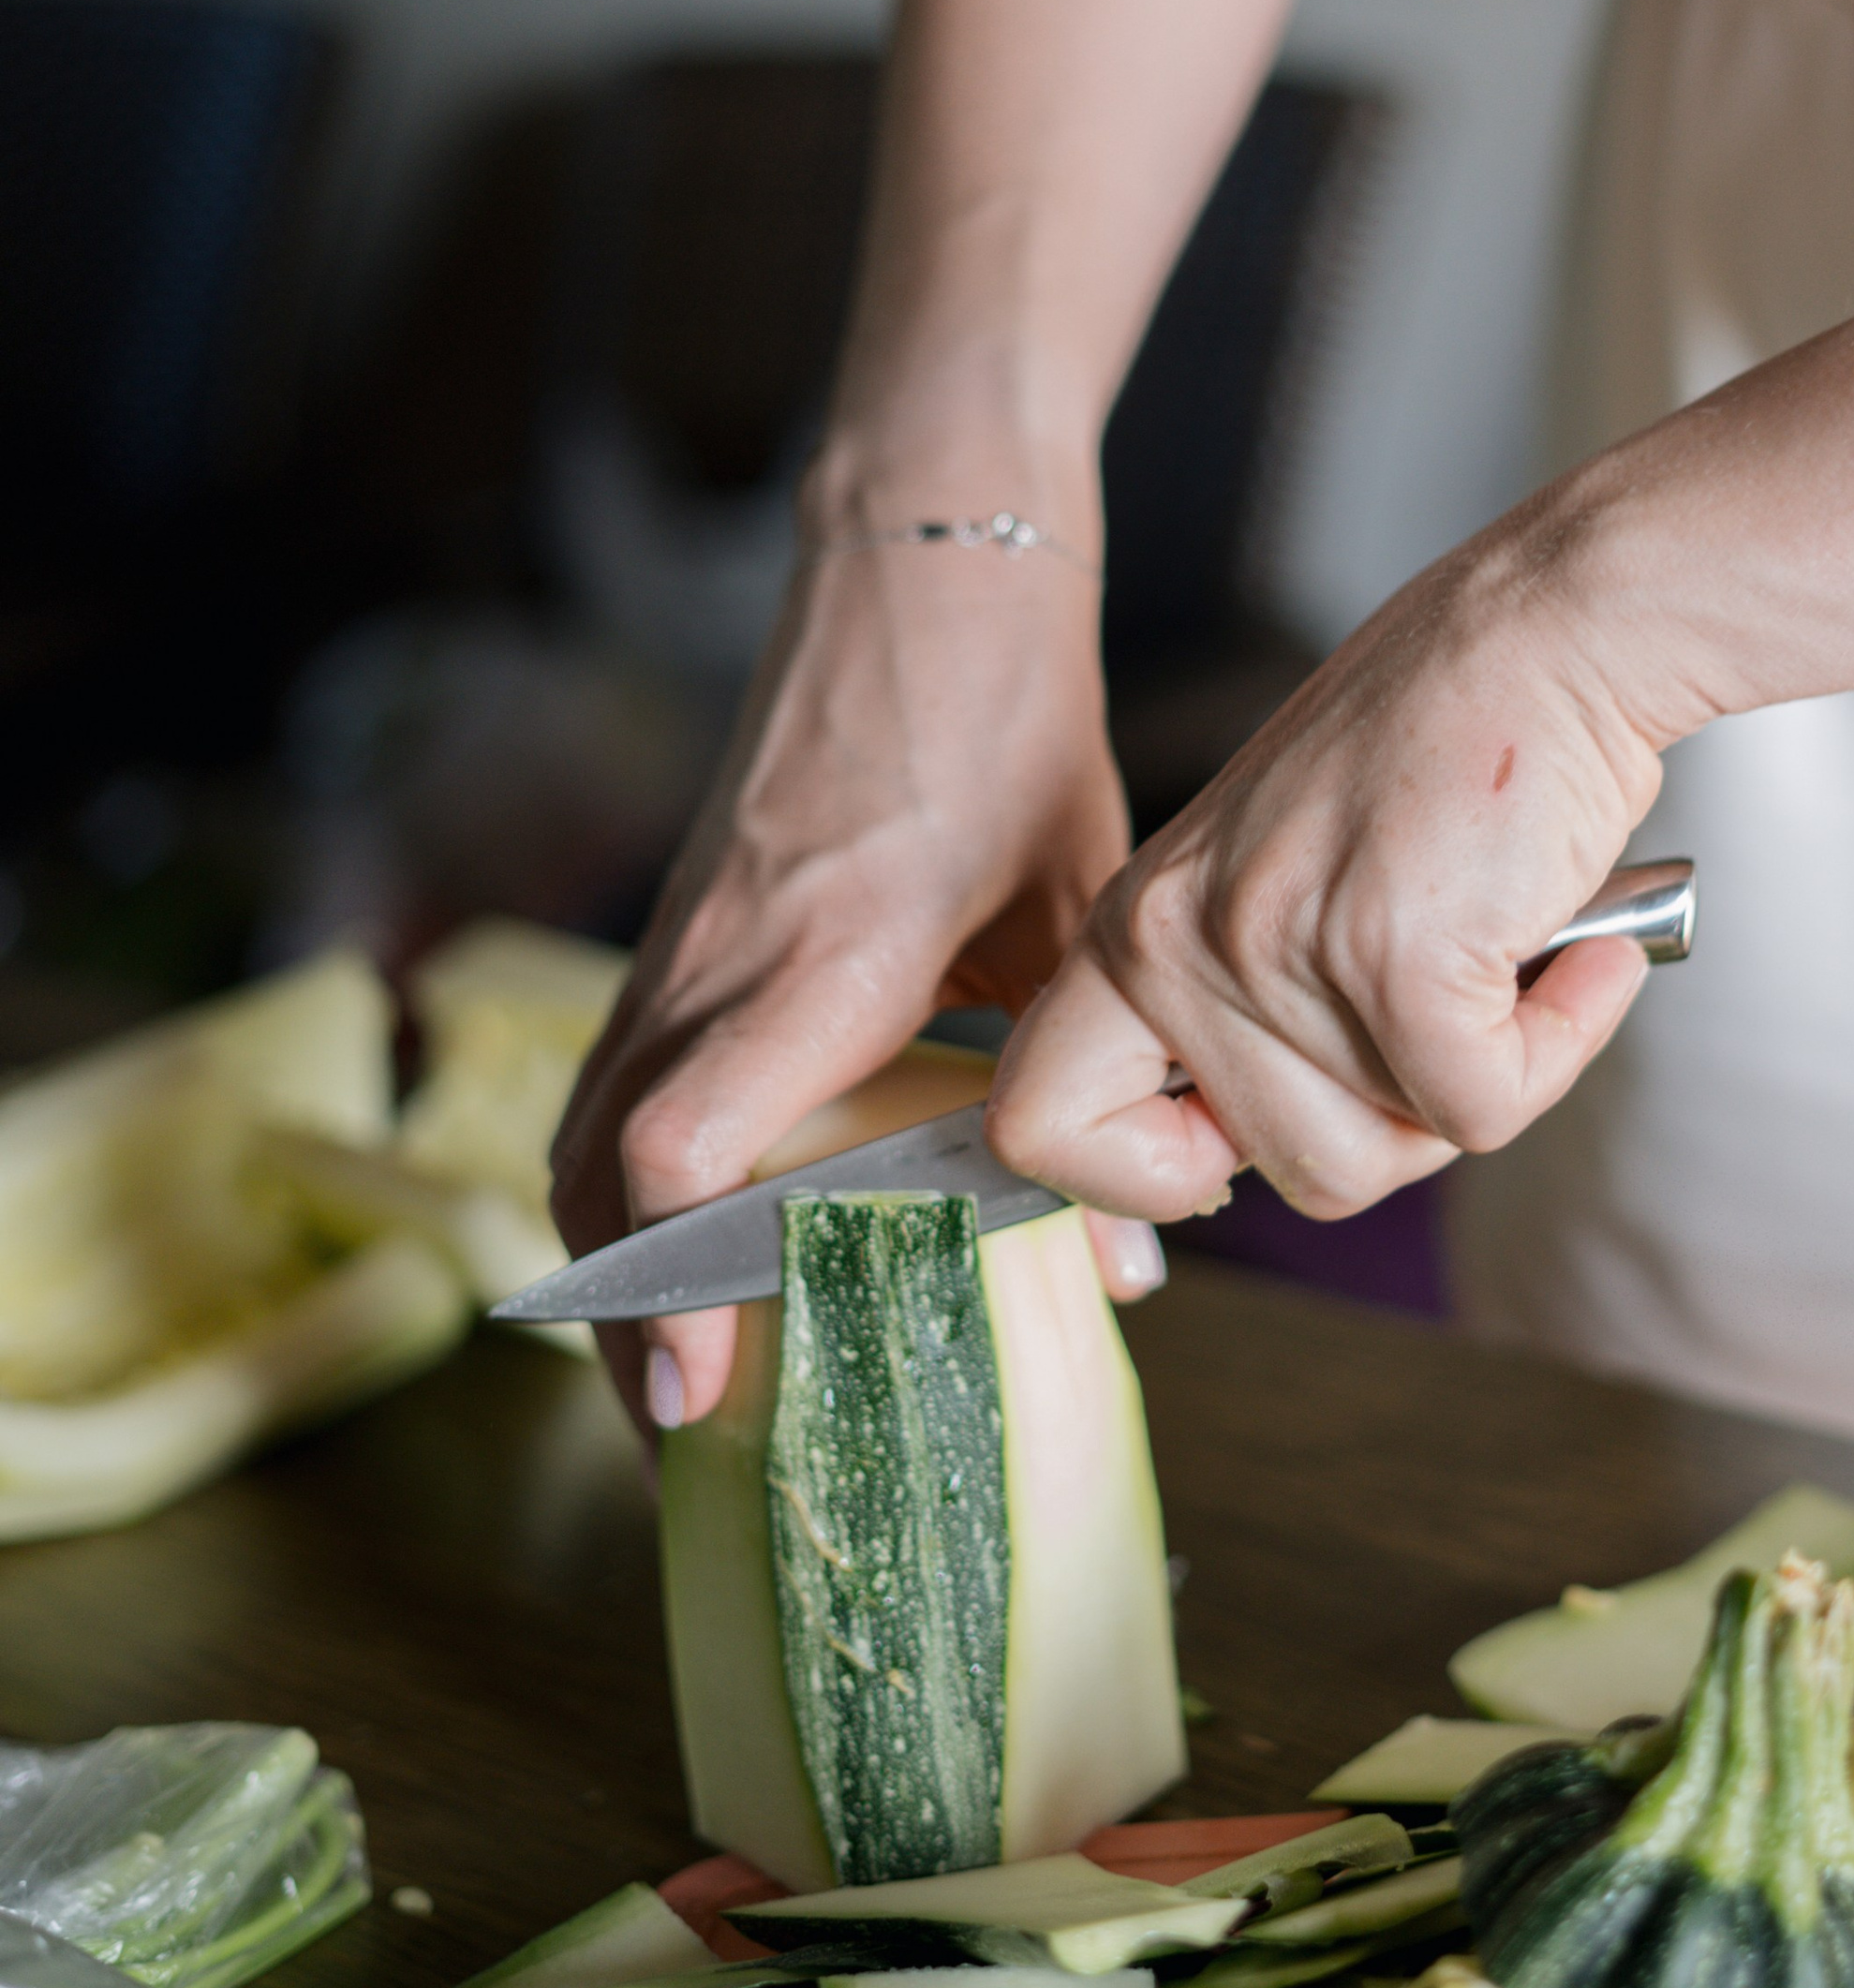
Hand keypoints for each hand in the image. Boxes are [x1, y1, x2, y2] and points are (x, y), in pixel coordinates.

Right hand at [551, 522, 1147, 1430]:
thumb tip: (1135, 1269)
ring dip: (607, 1263)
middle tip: (683, 1438)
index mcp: (832, 949)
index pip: (684, 1141)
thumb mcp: (1085, 898)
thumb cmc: (1008, 712)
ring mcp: (682, 933)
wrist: (918, 549)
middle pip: (595, 1171)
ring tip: (670, 1376)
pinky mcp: (677, 920)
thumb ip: (1098, 1083)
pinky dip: (618, 1181)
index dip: (676, 1281)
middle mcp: (726, 951)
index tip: (701, 1393)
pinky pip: (613, 1076)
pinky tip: (678, 1245)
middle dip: (621, 1319)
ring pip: (583, 1132)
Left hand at [985, 502, 1666, 1219]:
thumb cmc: (1443, 750)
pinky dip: (1555, 1049)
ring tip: (1507, 959)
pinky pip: (1481, 1109)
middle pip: (1280, 1169)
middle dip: (1396, 1125)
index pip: (1038, 1123)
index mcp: (1137, 919)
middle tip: (1452, 1017)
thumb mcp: (1284, 876)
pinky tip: (1582, 957)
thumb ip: (1246, 1005)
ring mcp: (1278, 947)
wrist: (1555, 628)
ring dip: (1481, 1080)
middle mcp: (1180, 936)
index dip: (1141, 1172)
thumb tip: (1268, 1154)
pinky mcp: (1393, 959)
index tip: (1238, 1136)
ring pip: (1384, 1152)